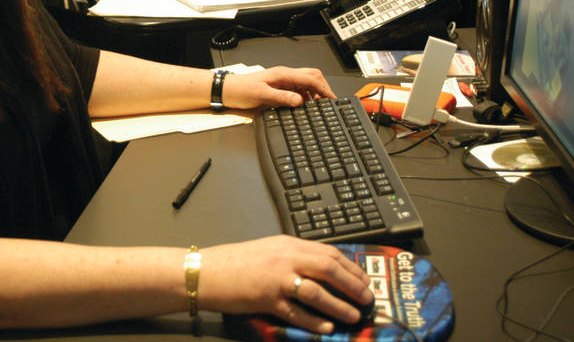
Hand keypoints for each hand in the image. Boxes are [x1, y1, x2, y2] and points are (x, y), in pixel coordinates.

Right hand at [200, 235, 373, 334]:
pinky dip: (314, 321)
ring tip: (353, 315)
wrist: (206, 271)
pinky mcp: (266, 298)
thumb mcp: (268, 251)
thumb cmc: (235, 263)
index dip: (350, 267)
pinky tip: (326, 328)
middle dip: (352, 283)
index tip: (364, 279)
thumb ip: (293, 257)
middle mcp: (285, 257)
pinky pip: (296, 311)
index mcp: (288, 244)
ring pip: (317, 290)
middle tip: (367, 298)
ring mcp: (276, 278)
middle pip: (328, 267)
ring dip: (339, 304)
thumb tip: (321, 272)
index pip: (327, 252)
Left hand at [221, 67, 334, 109]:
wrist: (228, 91)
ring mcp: (283, 82)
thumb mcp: (262, 95)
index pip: (310, 78)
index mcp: (283, 75)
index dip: (323, 88)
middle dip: (322, 87)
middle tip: (328, 102)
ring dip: (314, 93)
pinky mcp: (279, 88)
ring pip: (306, 83)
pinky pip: (298, 90)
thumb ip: (282, 97)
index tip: (332, 98)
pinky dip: (305, 97)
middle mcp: (285, 76)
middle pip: (311, 77)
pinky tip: (304, 106)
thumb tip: (300, 100)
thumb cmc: (242, 90)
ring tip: (318, 106)